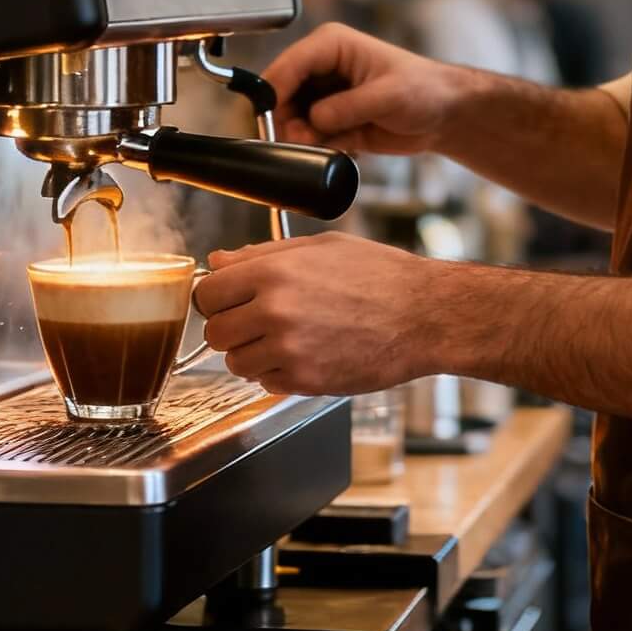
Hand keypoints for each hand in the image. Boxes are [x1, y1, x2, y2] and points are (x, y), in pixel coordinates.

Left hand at [194, 234, 442, 394]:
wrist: (424, 316)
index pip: (207, 292)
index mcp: (274, 273)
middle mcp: (275, 312)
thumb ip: (262, 254)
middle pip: (215, 332)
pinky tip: (306, 353)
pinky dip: (278, 372)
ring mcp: (289, 350)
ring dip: (252, 353)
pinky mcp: (305, 381)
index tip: (228, 299)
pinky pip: (266, 383)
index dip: (217, 296)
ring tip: (286, 337)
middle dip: (232, 326)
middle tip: (258, 320)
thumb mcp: (320, 248)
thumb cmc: (380, 276)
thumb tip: (219, 261)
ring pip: (236, 363)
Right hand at [262, 23, 468, 156]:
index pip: (288, 64)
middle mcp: (321, 68)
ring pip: (291, 120)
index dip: (275, 91)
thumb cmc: (425, 90)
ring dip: (303, 138)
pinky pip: (308, 138)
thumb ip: (347, 107)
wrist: (444, 115)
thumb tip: (313, 120)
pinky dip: (318, 147)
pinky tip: (345, 145)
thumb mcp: (388, 96)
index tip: (270, 119)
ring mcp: (323, 96)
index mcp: (331, 45)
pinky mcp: (330, 120)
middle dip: (287, 121)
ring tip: (332, 142)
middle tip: (306, 139)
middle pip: (281, 95)